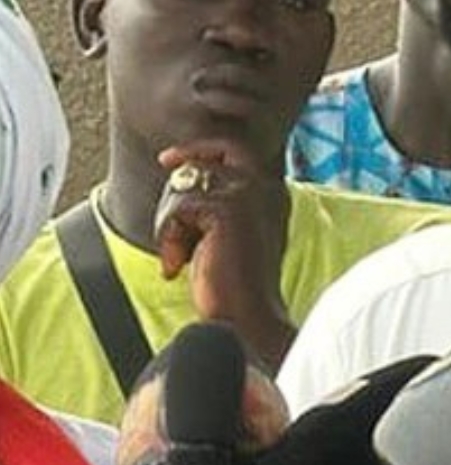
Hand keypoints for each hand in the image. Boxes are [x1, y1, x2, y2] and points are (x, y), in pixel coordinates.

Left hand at [155, 139, 294, 364]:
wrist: (246, 317)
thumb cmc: (233, 285)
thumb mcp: (227, 234)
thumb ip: (216, 202)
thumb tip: (178, 172)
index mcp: (271, 191)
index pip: (231, 147)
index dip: (197, 148)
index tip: (167, 160)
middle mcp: (264, 186)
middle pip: (199, 164)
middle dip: (175, 199)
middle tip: (176, 239)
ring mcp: (248, 194)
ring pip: (182, 187)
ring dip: (170, 226)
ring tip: (182, 258)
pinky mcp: (228, 210)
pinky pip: (178, 208)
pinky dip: (169, 239)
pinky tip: (179, 266)